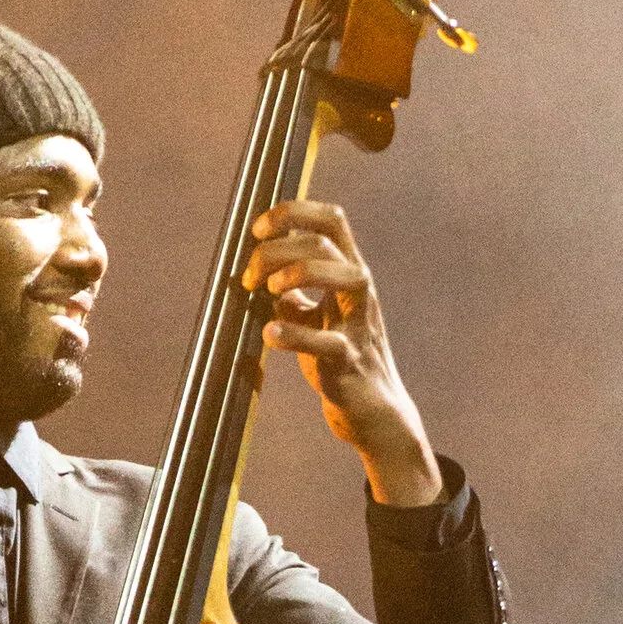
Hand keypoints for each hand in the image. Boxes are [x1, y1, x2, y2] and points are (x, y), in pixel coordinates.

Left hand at [240, 200, 443, 507]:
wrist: (372, 410)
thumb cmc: (340, 359)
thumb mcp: (313, 316)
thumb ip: (292, 293)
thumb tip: (258, 272)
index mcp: (349, 274)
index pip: (331, 220)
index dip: (293, 212)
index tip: (258, 230)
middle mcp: (360, 291)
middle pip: (324, 242)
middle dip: (277, 250)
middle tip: (250, 278)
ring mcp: (359, 323)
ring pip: (344, 275)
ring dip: (297, 273)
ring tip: (270, 291)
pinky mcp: (350, 360)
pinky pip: (325, 341)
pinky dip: (292, 335)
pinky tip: (270, 334)